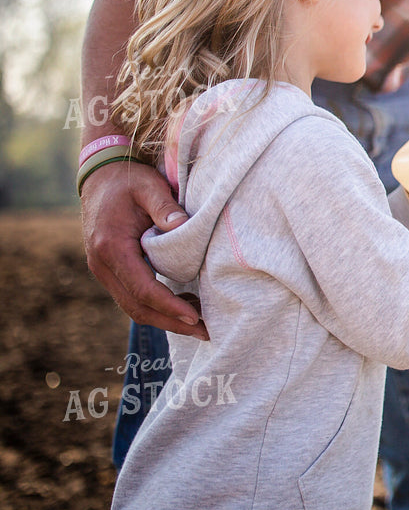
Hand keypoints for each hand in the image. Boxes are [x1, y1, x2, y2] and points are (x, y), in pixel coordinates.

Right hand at [82, 160, 208, 339]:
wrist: (100, 177)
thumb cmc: (128, 180)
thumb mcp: (149, 186)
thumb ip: (165, 206)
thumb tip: (181, 226)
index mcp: (111, 248)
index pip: (143, 289)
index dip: (169, 306)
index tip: (196, 318)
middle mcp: (102, 265)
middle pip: (137, 307)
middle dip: (171, 323)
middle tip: (205, 332)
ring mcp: (104, 270)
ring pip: (133, 307)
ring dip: (165, 319)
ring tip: (200, 323)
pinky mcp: (112, 271)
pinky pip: (132, 297)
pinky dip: (157, 307)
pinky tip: (184, 305)